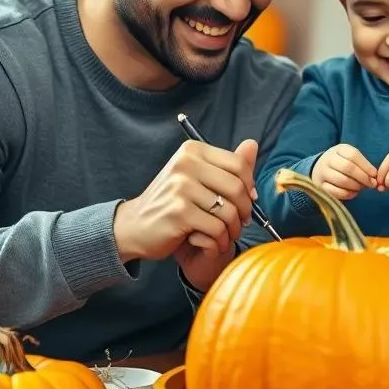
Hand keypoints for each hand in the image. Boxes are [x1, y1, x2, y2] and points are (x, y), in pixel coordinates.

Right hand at [114, 138, 258, 290]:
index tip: (249, 199)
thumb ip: (226, 164)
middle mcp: (186, 164)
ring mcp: (181, 188)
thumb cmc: (172, 202)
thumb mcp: (197, 177)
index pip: (238, 164)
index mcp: (193, 151)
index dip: (249, 185)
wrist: (135, 226)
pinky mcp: (179, 212)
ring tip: (229, 234)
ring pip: (228, 210)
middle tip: (242, 221)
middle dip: (245, 209)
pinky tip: (217, 243)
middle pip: (236, 186)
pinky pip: (216, 227)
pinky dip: (221, 239)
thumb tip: (253, 145)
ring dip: (234, 228)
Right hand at [311, 143, 376, 199]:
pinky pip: (336, 192)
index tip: (374, 175)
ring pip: (342, 180)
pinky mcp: (320, 186)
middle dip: (363, 177)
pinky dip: (348, 194)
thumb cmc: (342, 164)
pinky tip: (353, 193)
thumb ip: (363, 166)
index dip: (366, 166)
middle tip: (371, 184)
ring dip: (356, 186)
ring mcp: (322, 173)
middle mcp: (328, 159)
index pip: (353, 155)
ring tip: (361, 188)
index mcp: (338, 149)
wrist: (321, 169)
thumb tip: (374, 179)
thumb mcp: (351, 159)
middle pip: (347, 167)